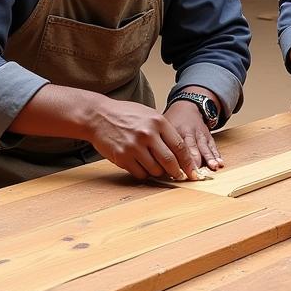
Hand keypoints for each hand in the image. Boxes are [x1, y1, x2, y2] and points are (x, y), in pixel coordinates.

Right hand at [86, 98, 200, 180]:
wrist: (98, 116)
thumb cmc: (125, 115)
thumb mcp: (149, 114)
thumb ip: (164, 130)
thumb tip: (180, 151)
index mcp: (157, 122)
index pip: (179, 146)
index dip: (188, 162)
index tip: (193, 170)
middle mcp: (147, 134)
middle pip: (170, 161)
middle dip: (177, 172)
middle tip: (179, 176)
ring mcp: (134, 146)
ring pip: (155, 170)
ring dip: (159, 173)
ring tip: (156, 168)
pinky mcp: (122, 157)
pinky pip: (140, 173)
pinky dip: (144, 173)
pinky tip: (142, 166)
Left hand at [164, 100, 223, 172]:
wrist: (187, 106)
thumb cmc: (172, 120)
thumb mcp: (161, 126)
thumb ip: (158, 143)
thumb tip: (152, 164)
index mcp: (174, 130)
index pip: (175, 146)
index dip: (176, 159)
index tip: (176, 172)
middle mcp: (188, 131)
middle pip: (191, 147)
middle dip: (193, 162)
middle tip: (193, 174)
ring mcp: (199, 133)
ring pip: (203, 147)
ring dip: (208, 158)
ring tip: (212, 167)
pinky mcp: (208, 135)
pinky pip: (212, 146)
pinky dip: (216, 154)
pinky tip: (219, 163)